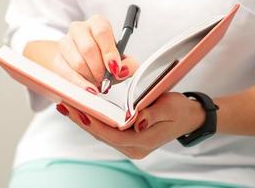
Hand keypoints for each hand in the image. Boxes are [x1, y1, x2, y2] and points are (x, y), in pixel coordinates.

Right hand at [24, 15, 138, 93]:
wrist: (84, 64)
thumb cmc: (103, 60)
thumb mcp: (120, 61)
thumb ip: (128, 66)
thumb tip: (123, 71)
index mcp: (97, 23)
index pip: (102, 32)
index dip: (109, 52)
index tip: (115, 69)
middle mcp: (79, 29)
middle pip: (88, 48)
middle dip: (99, 69)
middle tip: (105, 81)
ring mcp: (65, 42)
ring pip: (77, 63)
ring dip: (90, 78)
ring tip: (97, 84)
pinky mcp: (56, 59)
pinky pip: (66, 73)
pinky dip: (79, 84)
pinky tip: (87, 90)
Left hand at [55, 92, 205, 158]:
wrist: (189, 117)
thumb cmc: (179, 110)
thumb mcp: (169, 107)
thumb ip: (151, 114)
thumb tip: (136, 120)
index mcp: (144, 142)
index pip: (113, 135)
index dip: (95, 124)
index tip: (79, 111)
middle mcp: (134, 148)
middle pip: (102, 135)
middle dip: (82, 120)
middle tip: (64, 105)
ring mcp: (130, 147)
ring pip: (102, 135)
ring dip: (85, 121)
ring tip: (68, 106)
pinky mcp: (128, 141)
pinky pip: (106, 132)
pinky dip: (94, 122)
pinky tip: (83, 111)